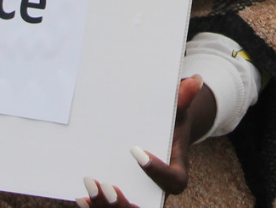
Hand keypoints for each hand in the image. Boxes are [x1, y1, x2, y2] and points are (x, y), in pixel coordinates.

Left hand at [77, 75, 216, 206]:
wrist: (160, 133)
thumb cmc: (168, 121)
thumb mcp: (176, 109)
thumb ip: (183, 98)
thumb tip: (195, 80)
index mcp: (176, 173)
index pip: (172, 180)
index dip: (156, 170)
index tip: (136, 152)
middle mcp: (158, 191)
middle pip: (147, 207)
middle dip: (125, 203)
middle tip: (107, 186)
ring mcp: (140, 197)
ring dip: (106, 206)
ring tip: (90, 187)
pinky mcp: (124, 197)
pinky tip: (81, 199)